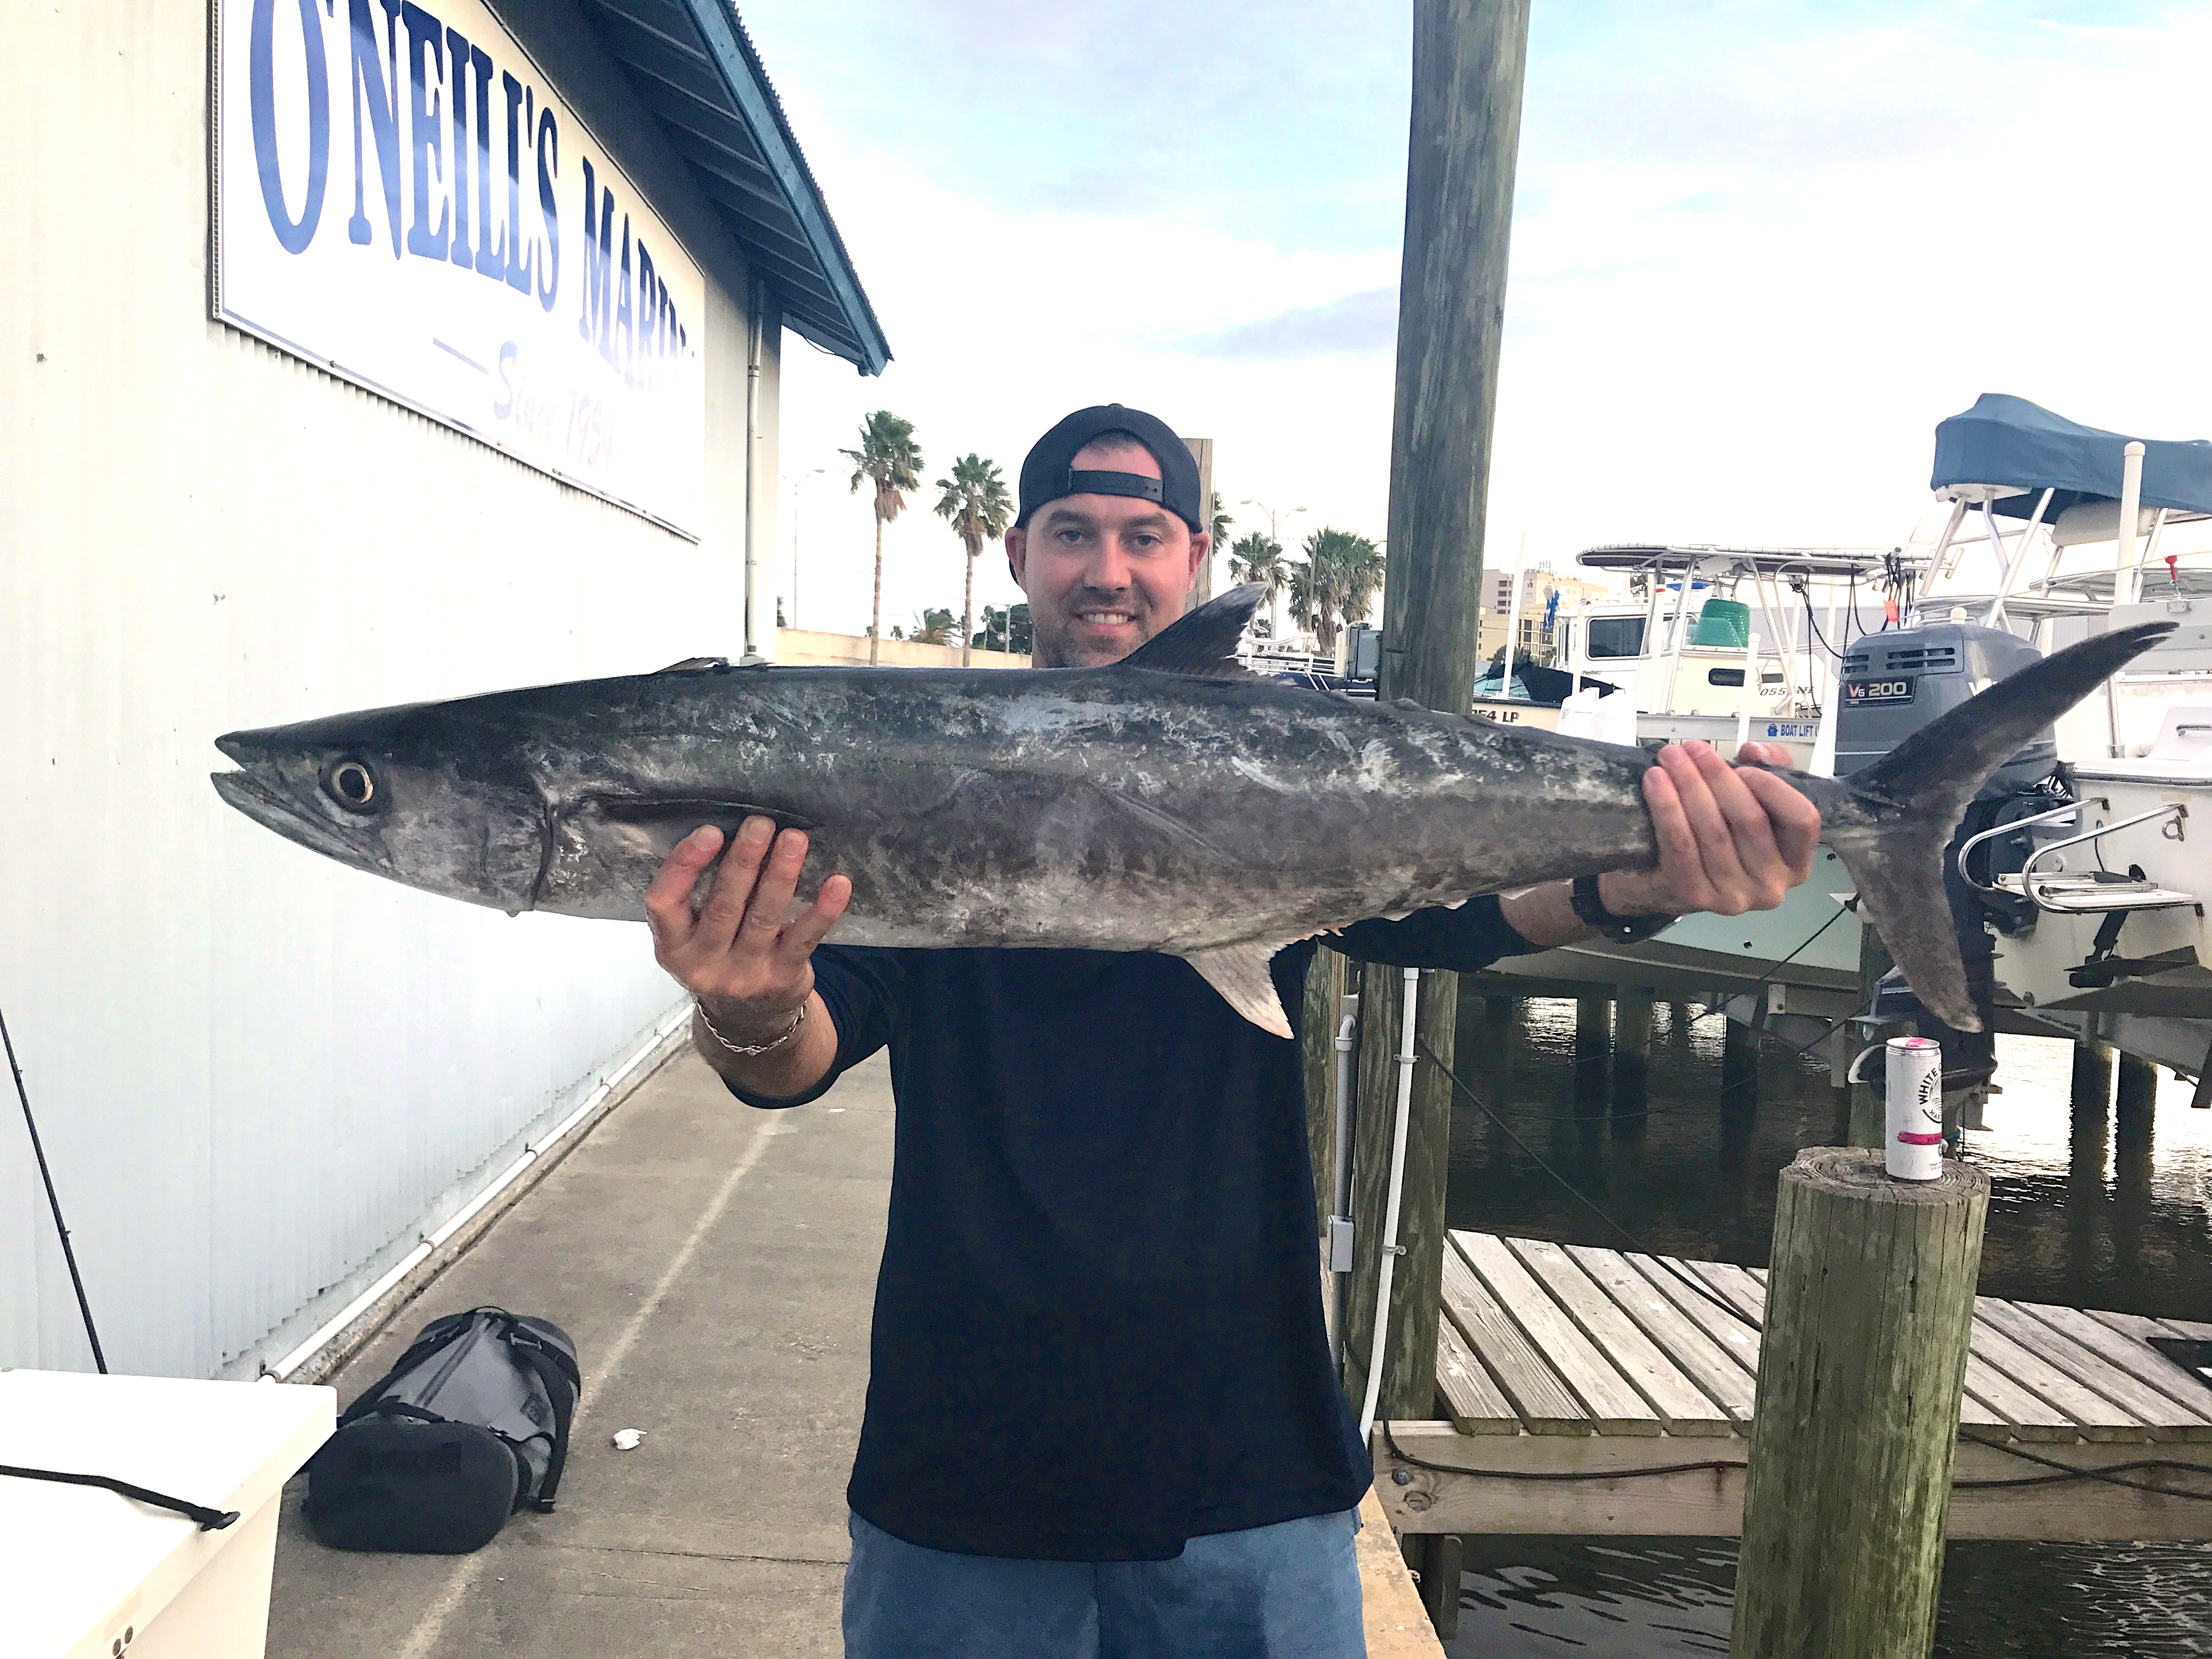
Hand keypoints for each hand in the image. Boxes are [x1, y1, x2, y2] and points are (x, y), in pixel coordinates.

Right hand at [644, 816, 851, 1037]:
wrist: (749, 1018)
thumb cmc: (719, 952)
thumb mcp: (691, 934)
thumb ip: (697, 894)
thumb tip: (729, 830)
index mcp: (672, 946)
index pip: (664, 902)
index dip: (684, 865)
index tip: (711, 831)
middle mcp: (703, 964)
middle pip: (722, 906)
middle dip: (743, 861)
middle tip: (760, 824)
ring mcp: (744, 974)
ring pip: (763, 917)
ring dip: (780, 875)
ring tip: (794, 839)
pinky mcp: (782, 978)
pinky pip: (804, 938)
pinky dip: (823, 910)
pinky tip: (838, 883)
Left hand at [1601, 740, 1819, 918]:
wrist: (1670, 880)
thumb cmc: (1720, 836)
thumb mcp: (1754, 800)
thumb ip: (1768, 769)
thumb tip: (1754, 752)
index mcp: (1796, 861)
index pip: (1802, 820)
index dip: (1773, 787)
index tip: (1742, 765)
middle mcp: (1772, 885)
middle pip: (1750, 820)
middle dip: (1717, 776)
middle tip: (1692, 748)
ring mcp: (1735, 896)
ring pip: (1713, 831)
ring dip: (1688, 786)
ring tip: (1670, 758)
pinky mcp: (1696, 897)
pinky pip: (1681, 845)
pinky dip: (1667, 809)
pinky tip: (1656, 782)